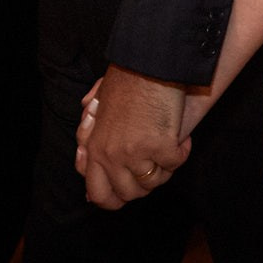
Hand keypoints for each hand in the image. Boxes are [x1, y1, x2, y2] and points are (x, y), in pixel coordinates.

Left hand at [77, 66, 190, 210]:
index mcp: (95, 148)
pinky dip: (182, 152)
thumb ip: (89, 134)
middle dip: (144, 185)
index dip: (115, 199)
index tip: (128, 191)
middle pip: (129, 193)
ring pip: (154, 182)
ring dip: (164, 168)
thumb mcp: (98, 106)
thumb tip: (81, 159)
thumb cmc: (127, 80)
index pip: (97, 193)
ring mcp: (135, 153)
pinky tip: (180, 137)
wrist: (150, 63)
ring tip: (168, 147)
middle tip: (154, 165)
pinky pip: (175, 163)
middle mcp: (111, 155)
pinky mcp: (160, 146)